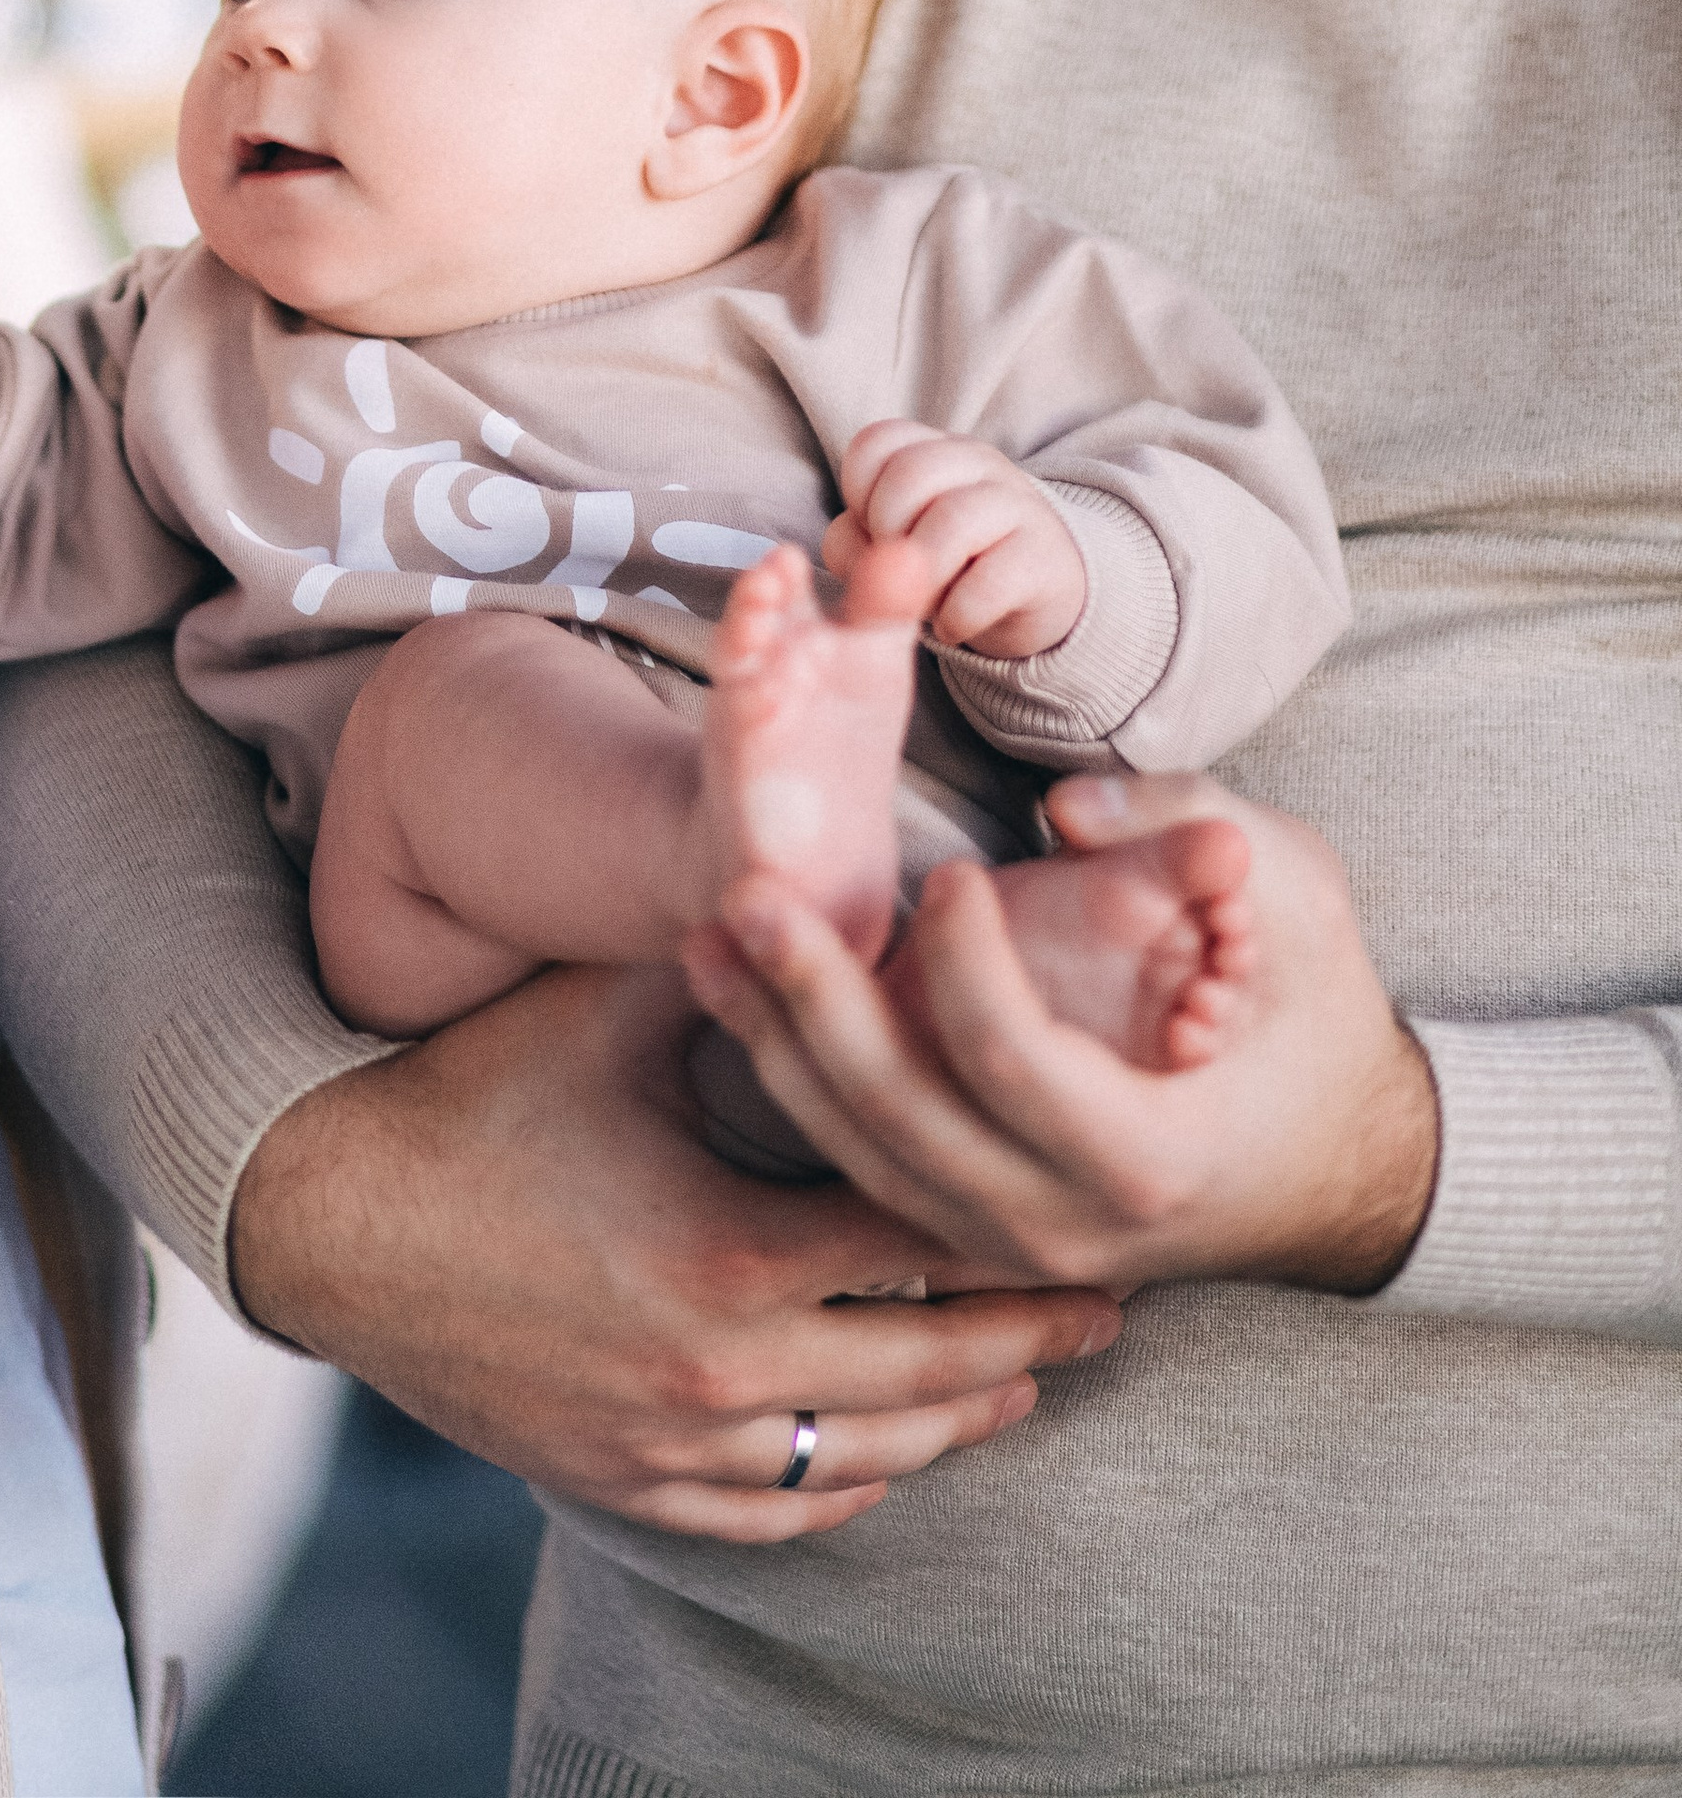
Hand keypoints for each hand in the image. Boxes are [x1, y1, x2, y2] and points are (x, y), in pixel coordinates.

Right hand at [229, 963, 1121, 1542]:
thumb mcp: (605, 1011)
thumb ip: (727, 957)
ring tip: (1029, 1382)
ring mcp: (671, 1443)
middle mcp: (718, 1371)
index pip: (919, 1248)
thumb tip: (817, 876)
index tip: (1084, 1203)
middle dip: (1028, 1337)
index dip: (1009, 1224)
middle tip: (1109, 1305)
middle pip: (927, 1376)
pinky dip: (847, 1491)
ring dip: (958, 1424)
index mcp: (729, 1253)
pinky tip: (890, 1464)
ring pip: (863, 1460)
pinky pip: (772, 1514)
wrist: (331, 1223)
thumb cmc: (473, 1099)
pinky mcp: (625, 1479)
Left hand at [680, 771, 1439, 1295]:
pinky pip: (860, 1157)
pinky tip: (731, 988)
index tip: (948, 874)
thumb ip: (1191, 830)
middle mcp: (1060, 1225)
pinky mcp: (967, 1221)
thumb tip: (1070, 808)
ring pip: (858, 1151)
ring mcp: (1004, 1240)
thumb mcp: (1297, 896)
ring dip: (776, 1038)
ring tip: (709, 934)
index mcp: (1147, 1160)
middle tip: (752, 898)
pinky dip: (794, 1074)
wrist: (1338, 1162)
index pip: (1019, 1071)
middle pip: (904, 1121)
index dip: (970, 972)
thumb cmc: (1316, 1011)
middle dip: (817, 1006)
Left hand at [833, 417, 1085, 656]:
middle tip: (900, 570)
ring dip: (922, 575)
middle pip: (909, 473)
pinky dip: (956, 615)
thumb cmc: (954, 564)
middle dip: (886, 532)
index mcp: (935, 450)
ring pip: (951, 519)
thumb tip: (849, 549)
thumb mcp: (898, 546)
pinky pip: (987, 583)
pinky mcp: (1042, 560)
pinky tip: (953, 626)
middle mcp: (978, 464)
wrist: (1043, 593)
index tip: (874, 532)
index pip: (876, 442)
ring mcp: (1016, 506)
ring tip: (924, 604)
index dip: (858, 494)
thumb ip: (855, 543)